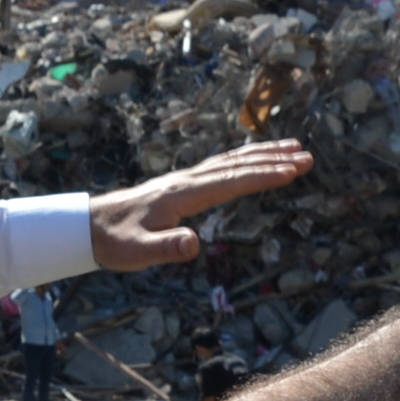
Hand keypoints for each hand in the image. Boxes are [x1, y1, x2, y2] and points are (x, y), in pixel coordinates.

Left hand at [89, 143, 314, 269]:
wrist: (91, 226)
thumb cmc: (115, 241)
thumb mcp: (137, 252)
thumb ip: (165, 249)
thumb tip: (193, 244)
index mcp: (183, 194)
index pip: (231, 181)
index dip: (263, 176)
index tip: (293, 171)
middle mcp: (188, 180)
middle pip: (237, 164)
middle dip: (274, 160)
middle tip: (308, 158)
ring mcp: (186, 180)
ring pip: (231, 160)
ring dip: (264, 154)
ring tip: (294, 148)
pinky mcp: (184, 185)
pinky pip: (222, 166)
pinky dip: (245, 159)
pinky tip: (256, 160)